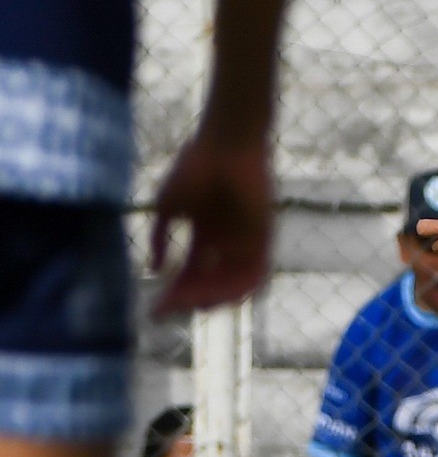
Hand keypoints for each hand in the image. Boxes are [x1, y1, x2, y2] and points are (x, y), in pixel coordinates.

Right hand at [149, 128, 274, 315]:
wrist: (226, 147)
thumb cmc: (194, 168)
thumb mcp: (167, 207)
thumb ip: (159, 237)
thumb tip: (154, 269)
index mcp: (203, 236)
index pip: (189, 274)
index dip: (173, 293)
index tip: (155, 309)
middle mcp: (225, 244)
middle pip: (208, 283)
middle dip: (189, 298)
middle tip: (171, 308)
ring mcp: (245, 243)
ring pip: (230, 283)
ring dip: (212, 297)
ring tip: (192, 303)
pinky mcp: (264, 240)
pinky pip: (256, 274)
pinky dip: (239, 288)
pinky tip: (220, 297)